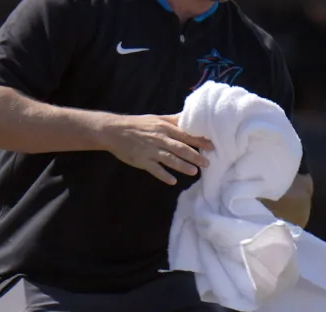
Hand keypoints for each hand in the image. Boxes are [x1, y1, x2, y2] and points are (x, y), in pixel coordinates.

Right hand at [98, 113, 213, 184]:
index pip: (185, 134)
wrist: (114, 130)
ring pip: (169, 159)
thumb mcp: (156, 118)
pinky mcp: (142, 160)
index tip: (211, 146)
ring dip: (182, 166)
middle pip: (180, 148)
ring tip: (194, 172)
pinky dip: (164, 175)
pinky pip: (155, 169)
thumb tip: (189, 116)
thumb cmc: (137, 124)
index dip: (199, 140)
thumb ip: (173, 120)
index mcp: (164, 127)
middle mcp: (159, 138)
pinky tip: (173, 181)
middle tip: (207, 163)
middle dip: (195, 155)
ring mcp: (150, 150)